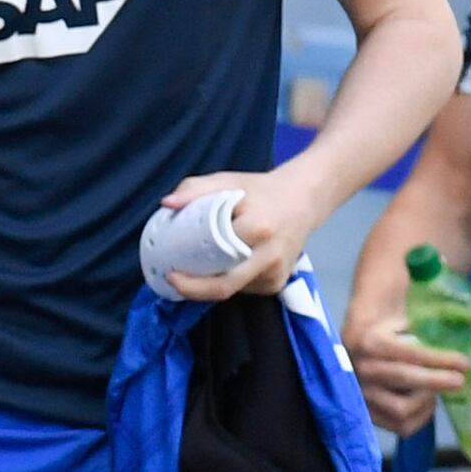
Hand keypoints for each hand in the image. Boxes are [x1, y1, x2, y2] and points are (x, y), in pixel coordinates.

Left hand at [155, 168, 320, 301]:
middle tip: (172, 280)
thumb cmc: (260, 190)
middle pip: (225, 287)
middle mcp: (270, 255)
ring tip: (195, 268)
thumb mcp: (227, 181)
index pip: (219, 257)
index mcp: (258, 228)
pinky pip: (244, 288)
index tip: (168, 270)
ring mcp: (276, 273)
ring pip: (233, 289)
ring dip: (210, 284)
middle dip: (194, 290)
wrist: (303, 200)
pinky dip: (228, 281)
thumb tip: (166, 204)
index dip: (192, 272)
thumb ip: (194, 189)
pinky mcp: (278, 283)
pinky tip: (222, 266)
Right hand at [347, 315, 466, 436]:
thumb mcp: (398, 322)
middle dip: (437, 380)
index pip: (410, 353)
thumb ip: (421, 330)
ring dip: (426, 401)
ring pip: (401, 408)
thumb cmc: (385, 333)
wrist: (353, 347)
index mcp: (371, 343)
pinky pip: (400, 426)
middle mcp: (362, 370)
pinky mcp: (367, 414)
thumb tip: (458, 343)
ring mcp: (361, 395)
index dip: (440, 359)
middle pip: (405, 379)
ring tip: (436, 392)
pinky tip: (426, 404)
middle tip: (460, 381)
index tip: (464, 363)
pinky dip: (420, 418)